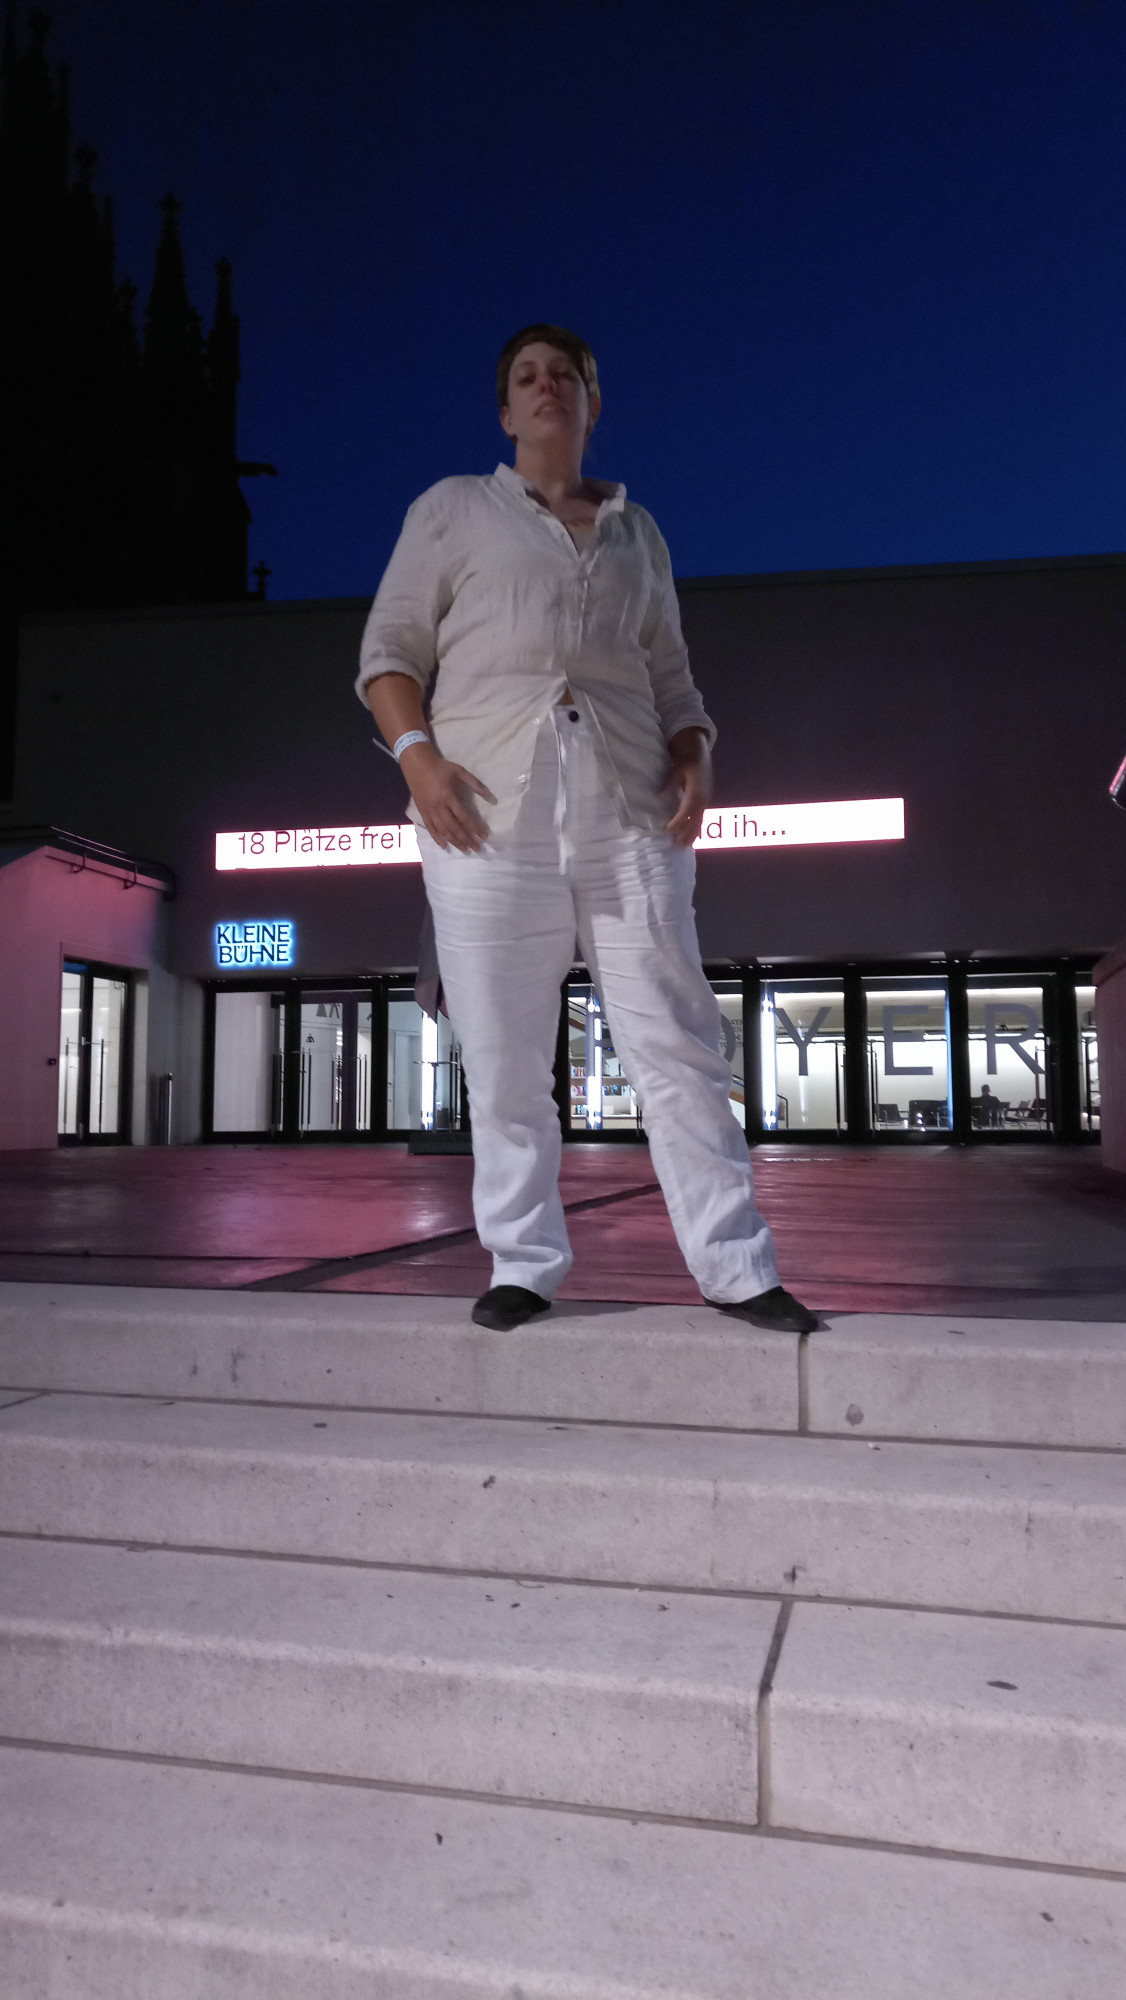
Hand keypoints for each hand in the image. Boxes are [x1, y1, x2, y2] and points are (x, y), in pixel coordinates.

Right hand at [400, 742, 495, 852]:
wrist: (416, 764)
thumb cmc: (440, 767)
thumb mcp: (459, 771)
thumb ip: (475, 783)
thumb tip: (490, 795)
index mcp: (448, 797)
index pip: (464, 817)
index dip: (475, 828)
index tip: (484, 836)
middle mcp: (438, 807)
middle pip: (454, 828)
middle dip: (467, 839)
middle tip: (478, 848)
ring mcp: (429, 811)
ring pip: (443, 831)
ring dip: (455, 842)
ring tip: (465, 850)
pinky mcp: (422, 812)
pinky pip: (430, 828)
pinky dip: (437, 839)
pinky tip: (445, 847)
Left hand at [660, 728, 712, 847]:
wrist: (700, 752)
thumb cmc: (687, 760)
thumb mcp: (676, 769)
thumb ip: (669, 783)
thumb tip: (659, 797)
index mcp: (696, 792)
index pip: (686, 812)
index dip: (677, 822)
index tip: (667, 830)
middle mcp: (703, 799)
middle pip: (695, 821)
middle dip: (685, 834)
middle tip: (675, 846)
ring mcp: (705, 801)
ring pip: (699, 822)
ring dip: (691, 835)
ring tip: (683, 847)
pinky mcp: (704, 801)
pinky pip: (701, 819)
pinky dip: (695, 829)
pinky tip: (690, 837)